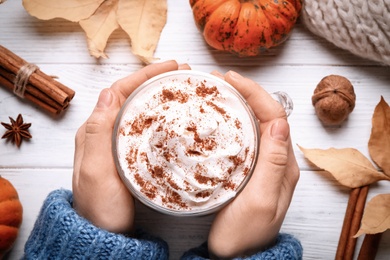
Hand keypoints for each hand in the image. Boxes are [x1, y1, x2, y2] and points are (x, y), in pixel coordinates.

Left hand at [72, 60, 187, 234]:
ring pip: (141, 111)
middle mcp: (106, 134)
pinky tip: (177, 118)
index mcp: (94, 132)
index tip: (171, 67)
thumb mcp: (96, 172)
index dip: (144, 75)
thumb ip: (98, 133)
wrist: (107, 237)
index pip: (119, 91)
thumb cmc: (101, 209)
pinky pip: (147, 129)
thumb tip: (108, 92)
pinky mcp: (132, 157)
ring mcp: (120, 145)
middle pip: (132, 97)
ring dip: (161, 96)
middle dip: (156, 81)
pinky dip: (163, 117)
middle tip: (184, 74)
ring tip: (185, 90)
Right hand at [207, 71, 299, 257]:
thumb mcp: (260, 200)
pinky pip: (243, 138)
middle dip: (245, 93)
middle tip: (219, 81)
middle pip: (265, 116)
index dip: (255, 93)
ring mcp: (261, 165)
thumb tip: (279, 122)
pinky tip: (217, 118)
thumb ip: (273, 163)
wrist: (233, 256)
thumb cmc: (244, 233)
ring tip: (216, 92)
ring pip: (254, 125)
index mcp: (283, 165)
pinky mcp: (246, 170)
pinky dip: (231, 122)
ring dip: (238, 105)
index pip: (275, 117)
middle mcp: (275, 161)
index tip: (231, 79)